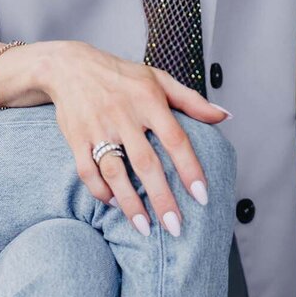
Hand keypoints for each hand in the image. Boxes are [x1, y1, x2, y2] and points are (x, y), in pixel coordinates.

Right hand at [38, 40, 231, 234]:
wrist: (71, 67)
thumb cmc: (121, 76)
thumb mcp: (158, 79)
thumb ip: (192, 100)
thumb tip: (224, 116)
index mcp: (148, 100)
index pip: (175, 139)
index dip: (189, 169)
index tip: (201, 196)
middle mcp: (124, 115)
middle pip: (146, 163)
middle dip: (162, 198)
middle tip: (175, 227)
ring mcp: (98, 129)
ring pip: (115, 172)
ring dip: (130, 203)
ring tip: (145, 228)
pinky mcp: (77, 140)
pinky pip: (88, 172)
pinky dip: (100, 191)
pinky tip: (114, 204)